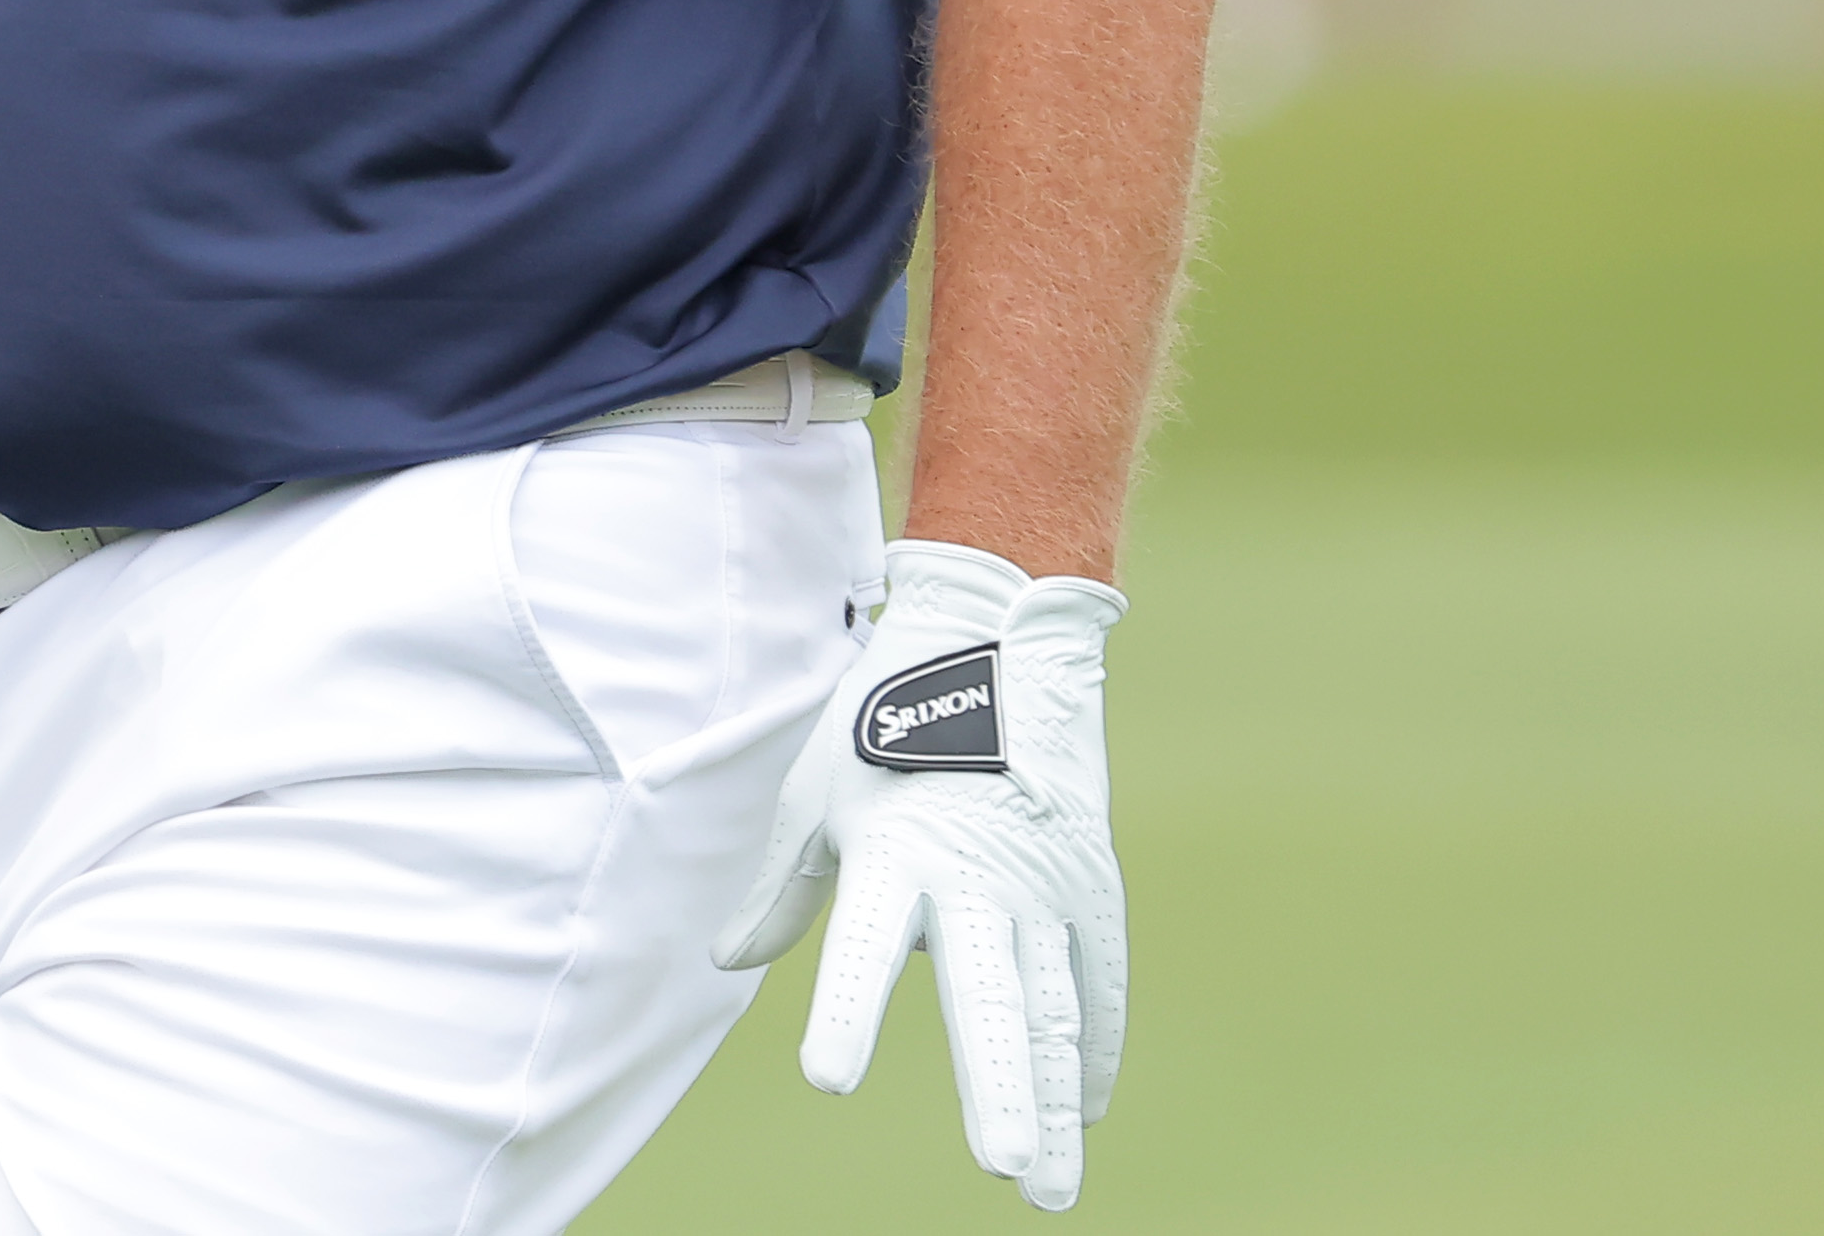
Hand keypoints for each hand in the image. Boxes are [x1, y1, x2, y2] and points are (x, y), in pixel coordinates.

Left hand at [719, 538, 1129, 1209]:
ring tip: (1047, 1186)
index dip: (847, 1011)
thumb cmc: (879, 724)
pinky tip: (1082, 1113)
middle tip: (1004, 1171)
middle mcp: (976, 876)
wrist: (994, 643)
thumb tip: (727, 963)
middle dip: (997, 1089)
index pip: (862, 946)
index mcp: (894, 851)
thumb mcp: (813, 796)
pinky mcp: (1091, 885)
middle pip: (990, 998)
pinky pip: (1096, 983)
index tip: (829, 1079)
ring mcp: (1044, 884)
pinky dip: (1092, 1051)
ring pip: (1054, 1011)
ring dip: (1052, 1102)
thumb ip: (781, 892)